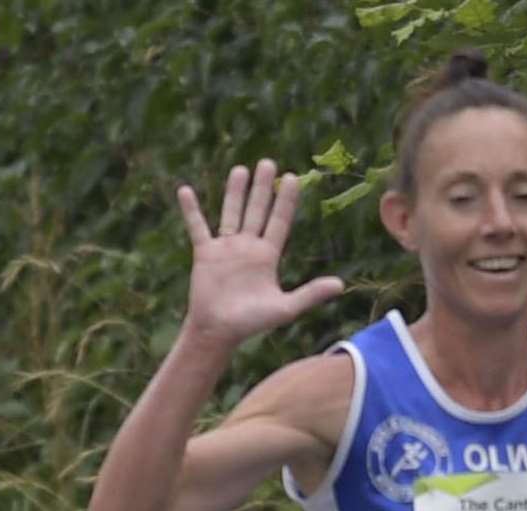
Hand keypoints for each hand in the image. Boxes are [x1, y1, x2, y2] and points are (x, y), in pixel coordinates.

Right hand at [176, 160, 343, 347]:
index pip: (279, 222)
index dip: (286, 201)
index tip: (293, 177)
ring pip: (232, 212)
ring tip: (241, 169)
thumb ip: (310, 294)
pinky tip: (185, 191)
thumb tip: (340, 285)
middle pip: (257, 211)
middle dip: (263, 188)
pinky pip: (197, 227)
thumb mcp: (285, 308)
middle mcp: (248, 248)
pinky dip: (191, 210)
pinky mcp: (205, 253)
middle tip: (269, 163)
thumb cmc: (252, 323)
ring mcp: (226, 248)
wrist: (219, 332)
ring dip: (235, 192)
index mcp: (267, 257)